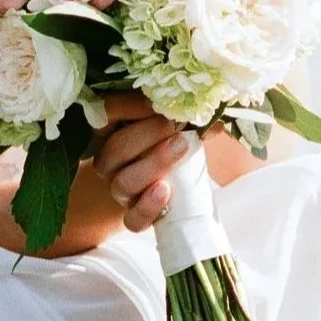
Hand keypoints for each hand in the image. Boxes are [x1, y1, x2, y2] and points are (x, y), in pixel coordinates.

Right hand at [89, 93, 192, 230]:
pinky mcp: (133, 216)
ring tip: (180, 148)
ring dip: (152, 164)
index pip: (108, 112)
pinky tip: (166, 191)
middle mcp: (110, 162)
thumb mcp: (176, 128)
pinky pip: (133, 219)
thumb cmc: (171, 148)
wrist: (171, 190)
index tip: (159, 101)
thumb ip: (187, 119)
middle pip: (114, 150)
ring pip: (123, 183)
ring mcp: (119, 191)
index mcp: (113, 132)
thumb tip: (213, 118)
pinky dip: (148, 207)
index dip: (130, 105)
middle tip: (173, 125)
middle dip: (146, 135)